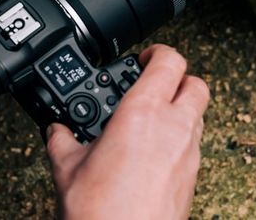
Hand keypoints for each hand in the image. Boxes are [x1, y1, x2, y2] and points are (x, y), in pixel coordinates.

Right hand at [45, 44, 209, 219]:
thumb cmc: (99, 214)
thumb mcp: (68, 168)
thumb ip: (62, 140)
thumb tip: (56, 132)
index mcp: (143, 113)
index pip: (169, 61)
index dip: (158, 53)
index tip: (144, 58)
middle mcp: (174, 129)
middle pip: (196, 83)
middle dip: (178, 78)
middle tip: (154, 84)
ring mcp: (188, 154)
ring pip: (199, 114)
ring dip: (181, 108)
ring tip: (152, 118)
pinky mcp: (192, 178)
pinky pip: (194, 144)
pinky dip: (180, 138)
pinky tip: (154, 151)